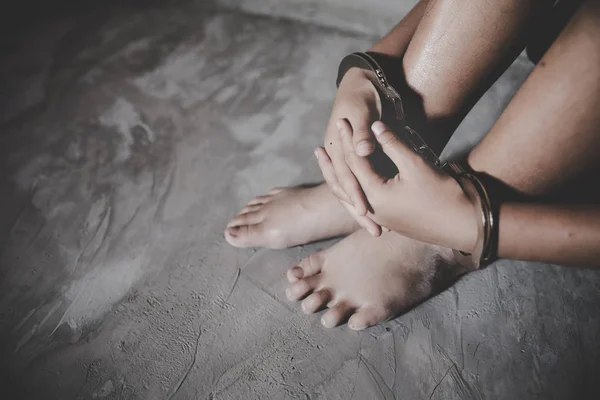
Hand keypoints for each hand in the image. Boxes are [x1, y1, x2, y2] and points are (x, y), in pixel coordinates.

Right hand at [316, 67, 383, 234]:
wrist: (359, 83)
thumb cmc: (363, 95)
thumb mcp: (363, 110)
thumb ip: (364, 132)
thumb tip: (363, 151)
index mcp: (334, 146)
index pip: (344, 176)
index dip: (355, 194)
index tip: (367, 212)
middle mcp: (336, 156)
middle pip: (344, 190)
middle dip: (358, 211)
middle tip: (376, 231)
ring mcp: (342, 160)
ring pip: (348, 192)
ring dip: (360, 210)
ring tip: (377, 229)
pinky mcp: (352, 161)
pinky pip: (355, 185)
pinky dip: (363, 199)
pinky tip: (376, 212)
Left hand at [333, 120, 477, 251]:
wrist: (465, 225)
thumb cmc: (443, 195)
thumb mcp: (416, 166)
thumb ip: (392, 145)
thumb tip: (375, 126)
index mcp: (375, 196)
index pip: (354, 162)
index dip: (348, 138)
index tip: (342, 119)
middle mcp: (372, 209)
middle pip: (345, 182)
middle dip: (332, 162)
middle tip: (317, 147)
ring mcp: (381, 217)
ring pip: (350, 196)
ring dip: (337, 178)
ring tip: (326, 164)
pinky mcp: (390, 220)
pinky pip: (362, 202)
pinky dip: (352, 190)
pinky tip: (351, 184)